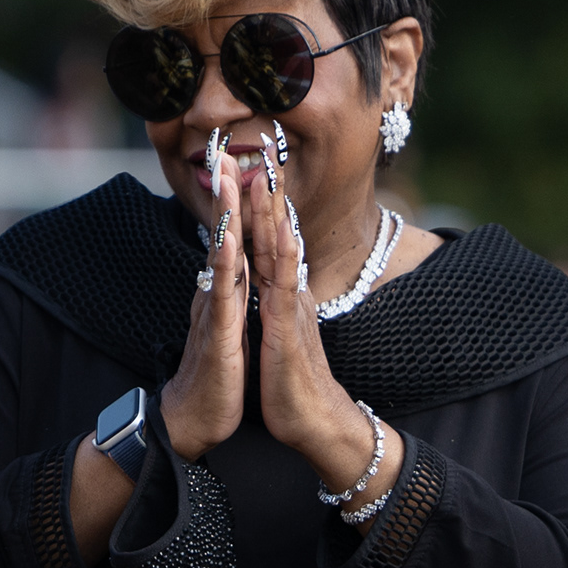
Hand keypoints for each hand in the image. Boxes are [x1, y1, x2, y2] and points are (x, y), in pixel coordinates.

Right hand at [157, 132, 249, 455]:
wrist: (193, 418)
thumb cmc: (215, 377)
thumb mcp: (229, 328)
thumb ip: (231, 298)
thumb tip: (232, 274)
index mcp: (225, 291)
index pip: (234, 238)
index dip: (238, 201)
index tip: (242, 162)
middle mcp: (217, 292)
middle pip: (224, 233)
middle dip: (226, 192)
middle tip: (225, 149)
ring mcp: (216, 309)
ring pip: (222, 252)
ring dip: (225, 213)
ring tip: (226, 176)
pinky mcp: (219, 331)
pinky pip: (224, 289)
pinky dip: (226, 259)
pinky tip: (228, 235)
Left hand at [240, 175, 386, 499]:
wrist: (315, 422)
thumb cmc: (292, 379)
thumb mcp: (278, 329)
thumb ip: (274, 299)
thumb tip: (269, 276)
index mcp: (282, 291)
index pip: (272, 235)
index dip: (262, 198)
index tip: (253, 158)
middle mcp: (290, 292)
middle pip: (279, 231)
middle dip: (268, 189)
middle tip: (260, 145)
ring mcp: (291, 309)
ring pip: (282, 250)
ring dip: (272, 212)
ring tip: (263, 175)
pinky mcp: (288, 332)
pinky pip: (281, 290)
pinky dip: (277, 260)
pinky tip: (276, 235)